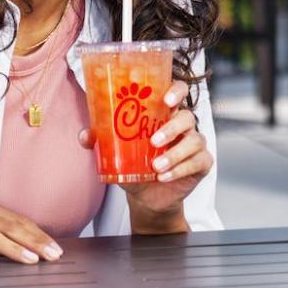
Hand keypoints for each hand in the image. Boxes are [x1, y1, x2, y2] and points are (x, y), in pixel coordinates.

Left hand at [77, 80, 212, 232]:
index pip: (178, 91)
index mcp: (164, 114)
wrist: (146, 196)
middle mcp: (183, 125)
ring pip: (194, 140)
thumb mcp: (116, 152)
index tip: (167, 99)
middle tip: (154, 141)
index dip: (176, 90)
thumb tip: (85, 136)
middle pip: (187, 116)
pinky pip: (198, 162)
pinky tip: (164, 176)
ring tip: (156, 166)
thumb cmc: (134, 164)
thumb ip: (101, 141)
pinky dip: (180, 169)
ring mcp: (195, 144)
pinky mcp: (202, 163)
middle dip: (171, 128)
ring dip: (174, 154)